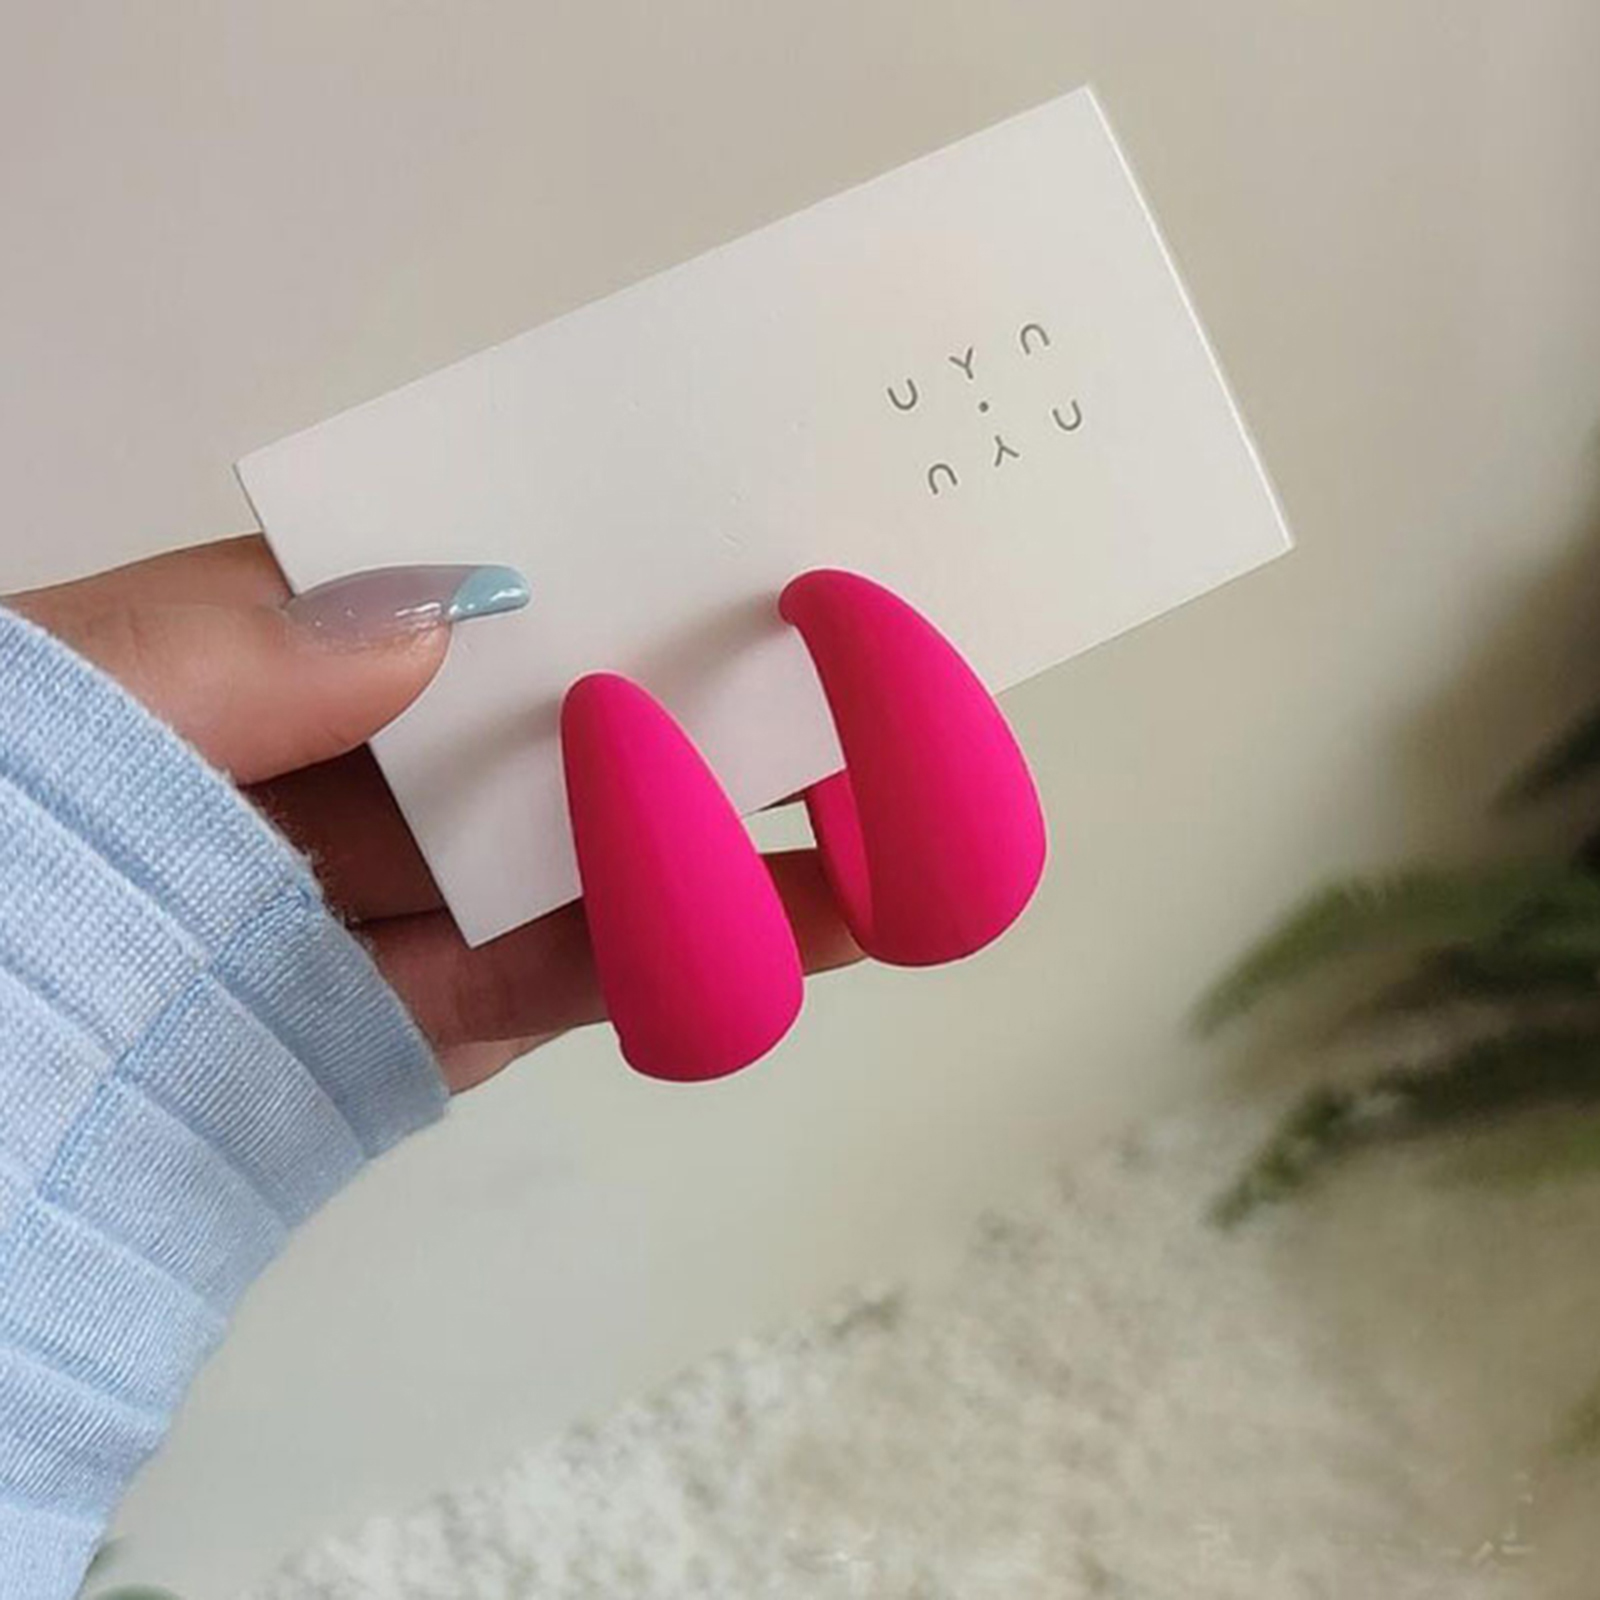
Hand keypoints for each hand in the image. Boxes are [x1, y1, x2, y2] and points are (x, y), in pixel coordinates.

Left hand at [10, 536, 858, 1090]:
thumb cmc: (3, 837)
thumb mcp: (74, 697)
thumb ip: (252, 640)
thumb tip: (470, 595)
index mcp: (294, 654)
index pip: (487, 583)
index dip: (621, 551)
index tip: (760, 526)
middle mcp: (379, 766)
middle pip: (579, 713)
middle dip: (726, 682)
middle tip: (876, 655)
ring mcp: (425, 896)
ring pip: (614, 854)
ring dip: (760, 835)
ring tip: (908, 812)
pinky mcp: (445, 1021)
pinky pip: (584, 981)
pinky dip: (695, 952)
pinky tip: (821, 921)